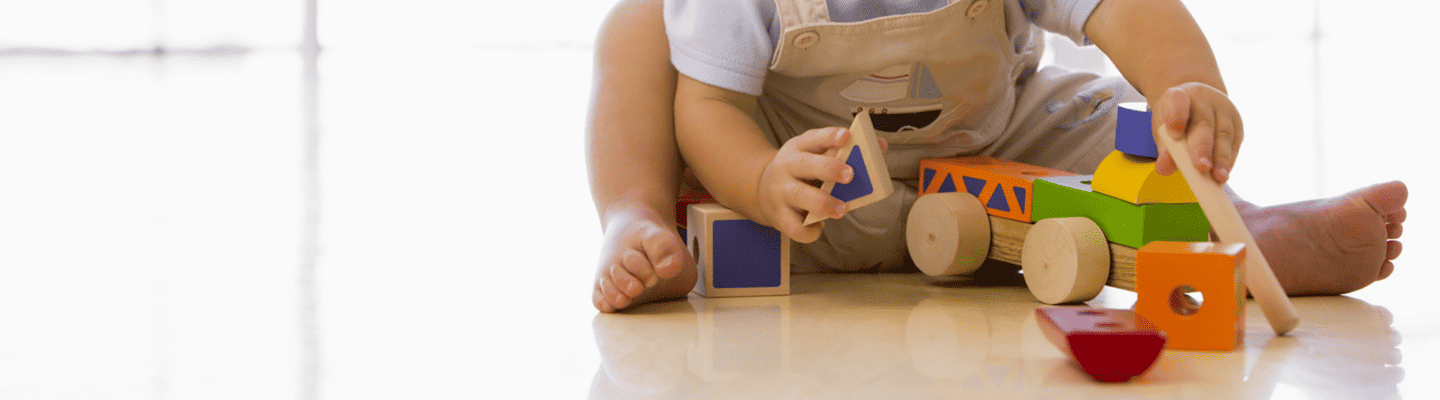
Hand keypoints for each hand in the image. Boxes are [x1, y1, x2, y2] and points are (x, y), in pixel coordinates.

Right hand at [757, 127, 855, 242]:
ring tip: (841, 209)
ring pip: (799, 196)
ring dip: (822, 203)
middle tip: (850, 175)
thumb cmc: (801, 170)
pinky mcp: (779, 216)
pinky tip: (819, 227)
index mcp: (798, 148)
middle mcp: (786, 168)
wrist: (762, 189)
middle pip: (805, 165)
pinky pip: (794, 227)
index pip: (813, 138)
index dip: (829, 137)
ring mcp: (781, 192)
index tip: (846, 136)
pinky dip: (809, 231)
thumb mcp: (815, 154)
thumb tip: (881, 146)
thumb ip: (844, 151)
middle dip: (828, 169)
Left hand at [1152, 82, 1243, 182]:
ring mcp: (1223, 109)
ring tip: (1218, 177)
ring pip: (1224, 133)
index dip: (1176, 116)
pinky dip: (1229, 160)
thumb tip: (1164, 168)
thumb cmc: (1175, 119)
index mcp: (1178, 96)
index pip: (1177, 101)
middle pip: (1204, 123)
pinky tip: (1224, 174)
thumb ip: (1164, 148)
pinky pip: (1234, 142)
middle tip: (1201, 167)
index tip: (1174, 133)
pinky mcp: (1236, 123)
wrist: (1196, 104)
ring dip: (1221, 158)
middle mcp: (1203, 99)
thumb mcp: (1163, 129)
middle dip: (1202, 147)